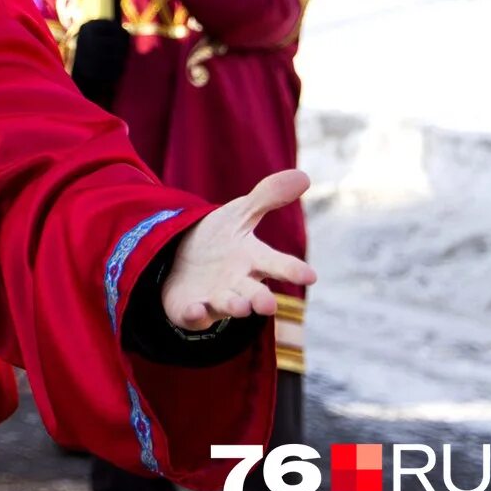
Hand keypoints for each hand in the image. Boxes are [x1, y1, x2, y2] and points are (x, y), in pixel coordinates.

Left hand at [160, 169, 316, 329]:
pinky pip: (193, 314)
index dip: (292, 270)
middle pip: (254, 293)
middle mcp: (239, 283)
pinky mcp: (191, 309)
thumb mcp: (239, 213)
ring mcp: (216, 298)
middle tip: (268, 305)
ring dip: (233, 306)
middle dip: (260, 299)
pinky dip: (193, 313)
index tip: (310, 275)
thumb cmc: (219, 239)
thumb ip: (267, 197)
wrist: (181, 258)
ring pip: (228, 305)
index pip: (277, 264)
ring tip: (240, 306)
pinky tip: (194, 308)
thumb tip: (303, 176)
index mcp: (253, 259)